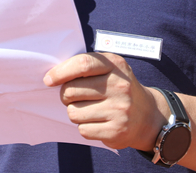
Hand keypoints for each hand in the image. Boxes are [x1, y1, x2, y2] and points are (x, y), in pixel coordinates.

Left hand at [43, 52, 167, 150]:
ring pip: (74, 112)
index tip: (48, 80)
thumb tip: (51, 77)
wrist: (147, 115)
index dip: (60, 72)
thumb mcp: (109, 68)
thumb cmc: (118, 88)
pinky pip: (83, 129)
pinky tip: (98, 121)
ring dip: (75, 112)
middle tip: (75, 96)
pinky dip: (85, 127)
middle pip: (71, 90)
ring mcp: (119, 109)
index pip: (82, 64)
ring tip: (89, 109)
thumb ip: (85, 67)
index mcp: (115, 65)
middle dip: (66, 95)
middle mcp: (119, 86)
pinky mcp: (116, 130)